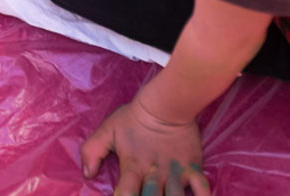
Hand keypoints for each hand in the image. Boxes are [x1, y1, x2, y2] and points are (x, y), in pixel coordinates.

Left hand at [81, 101, 209, 195]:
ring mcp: (174, 173)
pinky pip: (202, 189)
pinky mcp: (192, 168)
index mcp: (133, 168)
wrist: (166, 102)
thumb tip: (87, 174)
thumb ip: (93, 150)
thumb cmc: (135, 118)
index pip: (125, 194)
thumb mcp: (109, 130)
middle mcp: (154, 176)